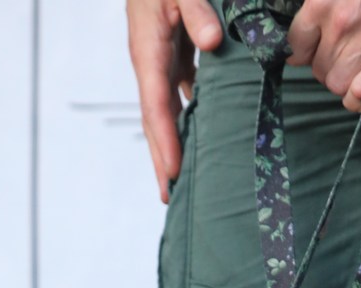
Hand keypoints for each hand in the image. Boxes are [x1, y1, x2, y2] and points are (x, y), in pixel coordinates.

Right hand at [127, 0, 223, 201]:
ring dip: (172, 144)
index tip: (173, 171)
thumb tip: (212, 44)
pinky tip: (202, 138)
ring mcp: (159, 59)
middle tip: (169, 196)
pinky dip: (187, 118)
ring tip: (181, 178)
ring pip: (165, 111)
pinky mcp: (171, 53)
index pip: (156, 105)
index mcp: (148, 48)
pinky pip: (178, 94)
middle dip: (160, 157)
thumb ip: (196, 10)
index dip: (164, 140)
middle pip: (154, 119)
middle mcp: (149, 60)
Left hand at [287, 0, 360, 111]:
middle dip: (327, 65)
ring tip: (355, 65)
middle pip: (318, 68)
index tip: (311, 50)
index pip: (295, 44)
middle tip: (343, 52)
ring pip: (336, 85)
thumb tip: (308, 29)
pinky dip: (357, 98)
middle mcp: (341, 24)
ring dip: (343, 80)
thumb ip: (323, 3)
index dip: (302, 51)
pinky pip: (360, 96)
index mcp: (323, 1)